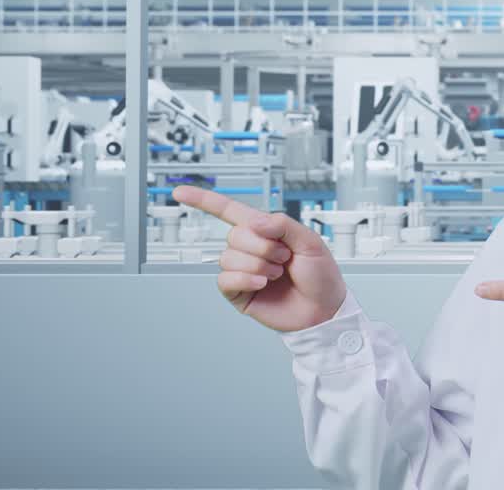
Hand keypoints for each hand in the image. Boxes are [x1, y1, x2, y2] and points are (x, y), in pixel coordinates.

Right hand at [172, 186, 346, 332]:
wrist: (324, 310)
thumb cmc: (321, 276)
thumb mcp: (310, 242)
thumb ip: (283, 225)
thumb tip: (254, 222)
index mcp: (265, 231)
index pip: (229, 211)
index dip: (204, 200)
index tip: (179, 192)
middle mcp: (250, 249)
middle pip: (234, 235)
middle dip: (263, 247)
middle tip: (285, 258)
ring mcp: (242, 271)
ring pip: (229, 257)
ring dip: (258, 265)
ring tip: (278, 274)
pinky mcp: (238, 293)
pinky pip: (225, 279)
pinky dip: (245, 279)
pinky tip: (263, 284)